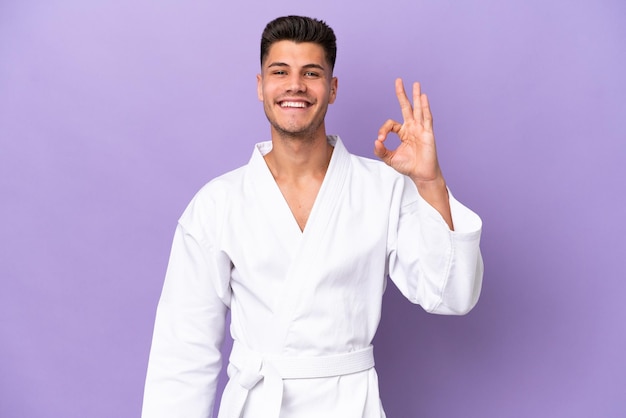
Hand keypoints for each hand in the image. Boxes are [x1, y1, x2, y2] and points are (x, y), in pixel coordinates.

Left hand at [375, 78, 453, 228]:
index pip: (391, 124)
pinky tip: (423, 97)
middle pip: (406, 107)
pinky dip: (425, 108)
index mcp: (403, 132)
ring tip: (415, 84)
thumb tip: (375, 142)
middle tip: (398, 80)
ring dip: (416, 96)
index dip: (384, 129)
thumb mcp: (390, 158)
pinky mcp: (428, 133)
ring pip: (418, 109)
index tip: (380, 139)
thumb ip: (381, 151)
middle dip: (402, 94)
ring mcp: (421, 129)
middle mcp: (412, 128)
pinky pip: (427, 118)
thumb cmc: (408, 166)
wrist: (421, 175)